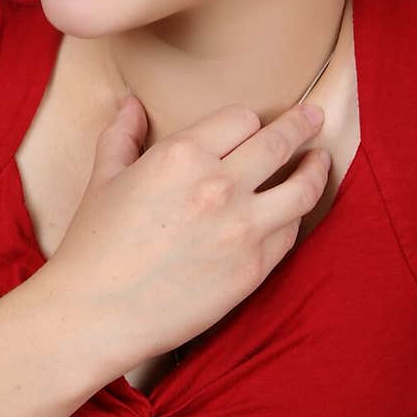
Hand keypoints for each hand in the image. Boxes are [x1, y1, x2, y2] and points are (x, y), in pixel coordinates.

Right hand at [40, 97, 331, 375]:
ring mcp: (242, 228)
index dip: (246, 120)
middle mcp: (219, 185)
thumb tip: (130, 103)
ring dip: (316, 168)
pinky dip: (296, 216)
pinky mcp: (254, 268)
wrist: (97, 312)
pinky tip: (294, 211)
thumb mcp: (103, 178)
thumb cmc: (94, 245)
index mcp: (181, 155)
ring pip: (301, 188)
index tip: (251, 124)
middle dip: (301, 124)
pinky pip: (291, 232)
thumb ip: (122, 135)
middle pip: (279, 142)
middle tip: (313, 117)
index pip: (241, 118)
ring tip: (322, 159)